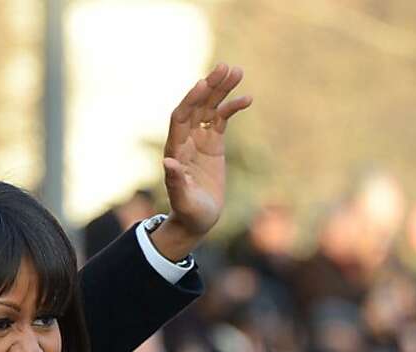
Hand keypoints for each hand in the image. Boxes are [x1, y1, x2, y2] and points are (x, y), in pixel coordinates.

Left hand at [150, 63, 252, 261]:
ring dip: (222, 90)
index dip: (191, 100)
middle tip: (225, 67)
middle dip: (209, 87)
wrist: (197, 220)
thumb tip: (168, 162)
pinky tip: (247, 98)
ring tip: (237, 70)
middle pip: (196, 106)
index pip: (181, 117)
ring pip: (210, 108)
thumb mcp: (183, 200)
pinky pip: (222, 119)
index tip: (204, 83)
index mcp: (176, 150)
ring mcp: (200, 140)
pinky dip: (232, 108)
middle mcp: (186, 140)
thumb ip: (175, 182)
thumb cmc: (188, 213)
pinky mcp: (214, 144)